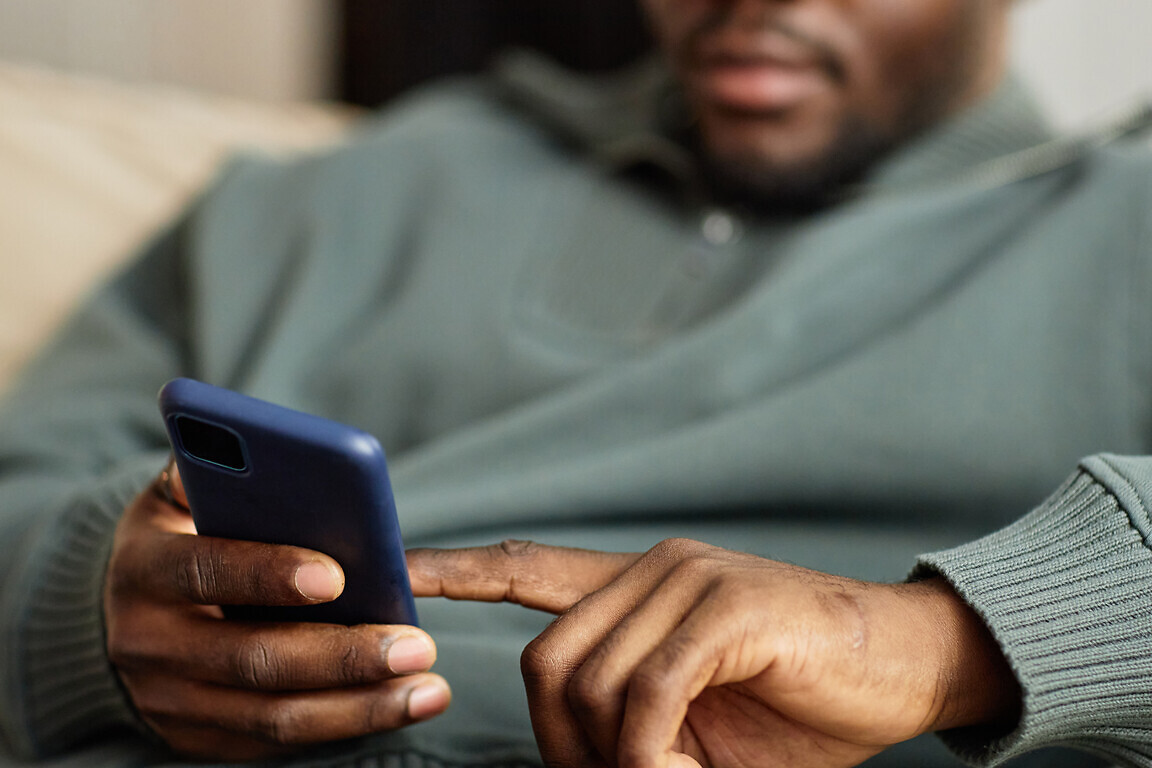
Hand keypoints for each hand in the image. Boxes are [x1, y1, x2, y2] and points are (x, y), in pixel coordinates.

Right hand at [103, 461, 450, 759]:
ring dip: (360, 706)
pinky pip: (280, 739)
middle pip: (254, 658)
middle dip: (342, 655)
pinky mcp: (200, 738)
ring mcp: (171, 702)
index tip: (337, 576)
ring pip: (275, 715)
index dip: (267, 574)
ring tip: (429, 688)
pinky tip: (400, 704)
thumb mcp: (176, 496)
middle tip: (417, 644)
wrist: (121, 615)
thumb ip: (214, 467)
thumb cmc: (179, 538)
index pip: (205, 570)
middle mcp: (150, 644)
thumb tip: (265, 446)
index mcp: (145, 570)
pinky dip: (345, 725)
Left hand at [407, 539, 1019, 767]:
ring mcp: (690, 580)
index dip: (462, 573)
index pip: (532, 569)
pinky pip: (648, 694)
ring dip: (618, 762)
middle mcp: (655, 570)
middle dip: (564, 746)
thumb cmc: (801, 701)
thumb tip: (585, 758)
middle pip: (547, 662)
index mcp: (640, 587)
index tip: (402, 577)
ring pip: (592, 684)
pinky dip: (652, 756)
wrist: (905, 669)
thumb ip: (631, 718)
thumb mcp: (697, 717)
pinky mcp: (728, 606)